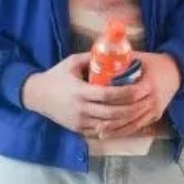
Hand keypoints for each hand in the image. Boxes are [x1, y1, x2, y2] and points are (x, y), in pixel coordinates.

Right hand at [21, 53, 170, 138]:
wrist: (36, 96)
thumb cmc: (56, 76)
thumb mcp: (72, 62)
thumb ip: (92, 58)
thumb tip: (113, 52)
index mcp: (80, 91)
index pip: (109, 95)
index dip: (128, 93)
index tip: (141, 88)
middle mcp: (80, 109)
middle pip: (113, 113)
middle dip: (133, 108)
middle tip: (147, 101)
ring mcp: (80, 122)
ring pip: (109, 125)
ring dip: (127, 119)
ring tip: (141, 111)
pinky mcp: (79, 129)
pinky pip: (101, 131)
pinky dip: (116, 128)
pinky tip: (127, 122)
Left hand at [94, 52, 181, 138]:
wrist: (175, 71)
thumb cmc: (152, 63)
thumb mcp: (138, 58)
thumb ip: (121, 62)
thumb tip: (98, 62)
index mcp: (150, 83)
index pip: (131, 93)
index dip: (115, 99)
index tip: (99, 102)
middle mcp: (155, 99)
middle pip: (132, 112)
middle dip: (113, 120)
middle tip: (95, 124)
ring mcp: (156, 109)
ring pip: (135, 123)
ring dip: (117, 130)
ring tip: (100, 133)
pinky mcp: (156, 116)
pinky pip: (140, 126)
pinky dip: (126, 131)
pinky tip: (113, 134)